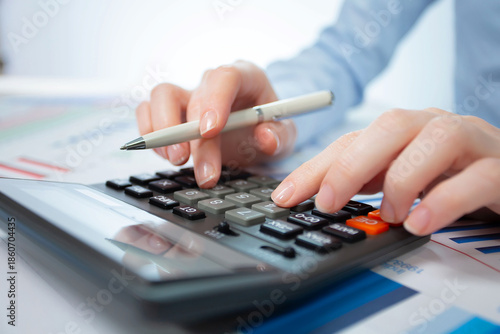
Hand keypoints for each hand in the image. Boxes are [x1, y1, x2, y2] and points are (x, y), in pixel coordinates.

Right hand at [135, 61, 295, 187]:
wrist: (254, 136)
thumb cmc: (268, 129)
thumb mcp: (284, 136)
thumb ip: (280, 136)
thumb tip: (266, 138)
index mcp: (246, 77)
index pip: (225, 77)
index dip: (215, 100)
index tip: (210, 131)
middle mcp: (214, 83)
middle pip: (193, 95)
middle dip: (191, 135)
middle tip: (197, 167)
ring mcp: (190, 95)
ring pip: (161, 96)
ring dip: (163, 131)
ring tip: (177, 161)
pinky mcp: (171, 111)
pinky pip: (148, 112)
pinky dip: (150, 133)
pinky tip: (167, 156)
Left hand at [272, 108, 499, 235]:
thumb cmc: (449, 174)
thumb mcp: (398, 176)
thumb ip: (366, 182)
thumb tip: (319, 199)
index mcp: (402, 131)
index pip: (350, 141)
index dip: (314, 167)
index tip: (284, 196)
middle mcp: (432, 127)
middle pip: (389, 128)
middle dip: (350, 165)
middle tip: (327, 202)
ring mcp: (470, 142)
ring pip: (436, 141)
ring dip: (402, 181)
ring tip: (391, 214)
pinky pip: (476, 178)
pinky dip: (444, 201)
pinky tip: (421, 223)